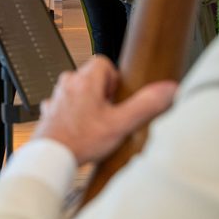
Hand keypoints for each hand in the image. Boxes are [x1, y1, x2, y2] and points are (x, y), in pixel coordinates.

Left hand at [34, 57, 177, 164]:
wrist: (52, 156)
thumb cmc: (82, 140)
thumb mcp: (121, 124)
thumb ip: (146, 105)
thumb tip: (168, 89)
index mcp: (84, 80)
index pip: (104, 62)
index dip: (115, 80)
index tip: (117, 98)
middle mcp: (68, 83)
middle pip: (92, 76)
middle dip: (104, 93)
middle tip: (109, 114)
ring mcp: (57, 96)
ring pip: (79, 90)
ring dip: (89, 103)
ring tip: (95, 124)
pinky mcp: (50, 110)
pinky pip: (67, 104)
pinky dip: (75, 114)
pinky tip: (81, 130)